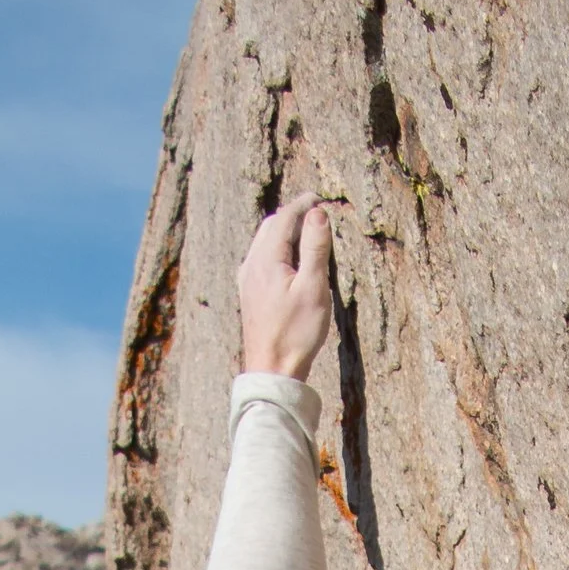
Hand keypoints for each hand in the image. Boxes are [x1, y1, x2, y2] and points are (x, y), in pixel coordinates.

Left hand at [239, 195, 334, 384]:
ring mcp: (247, 279)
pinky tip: (289, 261)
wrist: (272, 371)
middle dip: (293, 215)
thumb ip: (315, 247)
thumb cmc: (295, 333)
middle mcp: (251, 264)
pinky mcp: (249, 294)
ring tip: (306, 233)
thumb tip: (317, 213)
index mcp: (266, 258)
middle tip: (315, 213)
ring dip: (285, 232)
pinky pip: (262, 259)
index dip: (304, 204)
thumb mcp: (313, 288)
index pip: (284, 217)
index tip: (321, 198)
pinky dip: (277, 249)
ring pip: (265, 241)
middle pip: (271, 226)